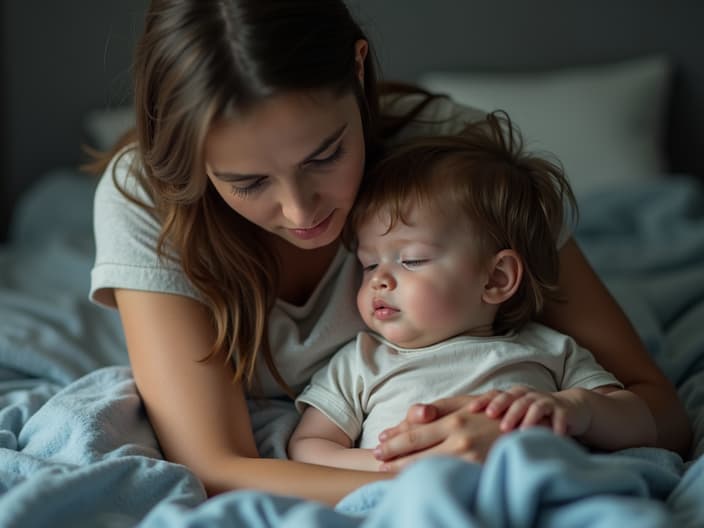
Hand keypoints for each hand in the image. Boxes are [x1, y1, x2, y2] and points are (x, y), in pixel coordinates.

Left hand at [372, 395, 503, 471]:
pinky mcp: (479, 475)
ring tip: (388, 473)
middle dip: (393, 461)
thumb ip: (438, 409)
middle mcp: (461, 442)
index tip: (377, 447)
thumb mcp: (466, 403)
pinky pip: (447, 479)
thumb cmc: (491, 413)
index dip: (393, 443)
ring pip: (429, 470)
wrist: (528, 430)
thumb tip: (413, 415)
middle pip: (417, 456)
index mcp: (455, 422)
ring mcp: (471, 462)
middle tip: (376, 463)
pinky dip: (428, 479)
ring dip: (405, 472)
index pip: (414, 436)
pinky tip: (417, 480)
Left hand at [468, 386, 588, 435]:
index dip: (482, 400)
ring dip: (526, 417)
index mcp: (512, 395)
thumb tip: (464, 427)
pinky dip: (555, 425)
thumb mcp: (514, 411)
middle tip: (494, 420)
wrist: (570, 409)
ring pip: (534, 406)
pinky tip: (551, 435)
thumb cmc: (533, 414)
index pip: (494, 395)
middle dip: (503, 407)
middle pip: (512, 398)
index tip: (470, 410)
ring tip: (520, 430)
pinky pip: (558, 415)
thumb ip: (493, 417)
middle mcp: (527, 395)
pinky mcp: (562, 410)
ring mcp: (545, 401)